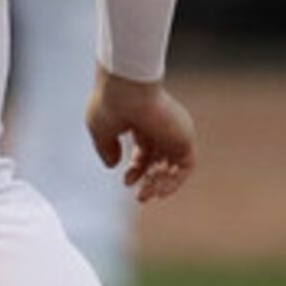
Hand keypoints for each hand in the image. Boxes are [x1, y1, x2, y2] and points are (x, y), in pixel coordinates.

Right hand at [88, 71, 195, 202]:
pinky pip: (186, 166)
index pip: (145, 151)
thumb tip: (114, 166)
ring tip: (147, 195)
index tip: (126, 181)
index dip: (137, 169)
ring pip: (174, 166)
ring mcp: (173, 133)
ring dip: (162, 184)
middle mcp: (159, 129)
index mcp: (140, 123)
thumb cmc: (110, 104)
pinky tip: (160, 191)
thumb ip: (106, 148)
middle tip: (141, 197)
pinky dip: (175, 181)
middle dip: (149, 180)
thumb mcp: (100, 129)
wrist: (127, 88)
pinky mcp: (184, 138)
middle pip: (159, 160)